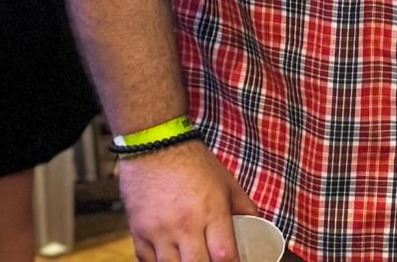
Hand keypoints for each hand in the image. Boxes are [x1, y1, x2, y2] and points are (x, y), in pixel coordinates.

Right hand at [117, 140, 258, 261]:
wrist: (155, 147)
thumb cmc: (194, 163)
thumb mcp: (227, 182)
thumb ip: (243, 207)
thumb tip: (258, 226)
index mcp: (211, 211)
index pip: (224, 255)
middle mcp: (185, 225)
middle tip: (212, 260)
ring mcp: (159, 231)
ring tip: (192, 257)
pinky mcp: (138, 233)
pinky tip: (172, 259)